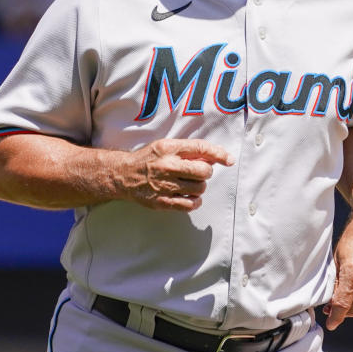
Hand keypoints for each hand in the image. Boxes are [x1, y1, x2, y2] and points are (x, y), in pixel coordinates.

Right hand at [115, 139, 234, 210]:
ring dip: (200, 187)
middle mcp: (167, 166)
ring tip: (190, 184)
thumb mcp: (166, 146)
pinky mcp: (162, 202)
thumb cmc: (149, 159)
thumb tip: (215, 157)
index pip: (200, 148)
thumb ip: (189, 150)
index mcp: (169, 148)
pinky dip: (195, 201)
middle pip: (204, 171)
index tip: (229, 160)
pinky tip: (190, 196)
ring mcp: (164, 185)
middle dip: (206, 173)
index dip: (219, 154)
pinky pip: (189, 205)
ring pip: (199, 188)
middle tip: (198, 173)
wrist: (123, 175)